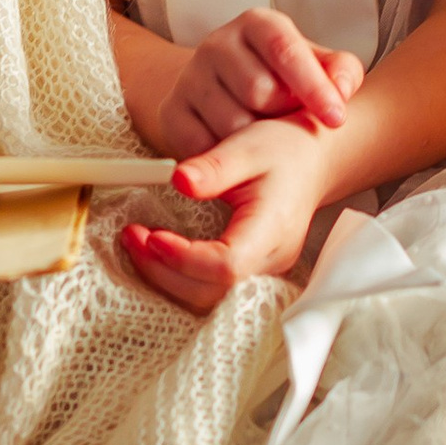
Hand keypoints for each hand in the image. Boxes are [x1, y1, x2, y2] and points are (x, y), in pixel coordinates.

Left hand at [121, 113, 342, 313]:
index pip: (228, 266)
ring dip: (166, 278)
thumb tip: (177, 180)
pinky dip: (178, 277)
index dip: (185, 258)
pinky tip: (157, 251)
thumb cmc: (284, 150)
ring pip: (209, 299)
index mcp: (273, 229)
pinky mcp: (253, 271)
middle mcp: (272, 260)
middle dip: (164, 271)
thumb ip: (213, 166)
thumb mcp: (248, 145)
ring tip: (137, 242)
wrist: (313, 161)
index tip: (152, 235)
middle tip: (132, 236)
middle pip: (213, 292)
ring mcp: (264, 271)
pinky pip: (212, 290)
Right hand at [150, 6, 361, 161]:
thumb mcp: (315, 67)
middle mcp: (217, 44)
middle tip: (287, 122)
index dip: (313, 86)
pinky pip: (204, 146)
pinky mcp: (171, 112)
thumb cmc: (280, 80)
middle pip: (258, 90)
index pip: (285, 49)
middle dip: (282, 115)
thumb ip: (340, 72)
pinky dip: (228, 157)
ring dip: (256, 142)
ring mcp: (189, 78)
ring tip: (262, 136)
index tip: (335, 119)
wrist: (221, 92)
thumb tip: (342, 90)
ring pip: (231, 125)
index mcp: (257, 24)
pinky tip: (237, 150)